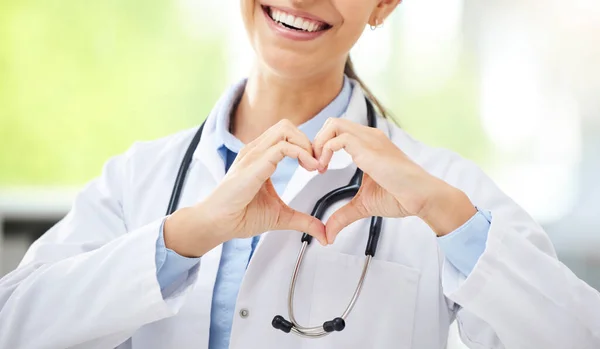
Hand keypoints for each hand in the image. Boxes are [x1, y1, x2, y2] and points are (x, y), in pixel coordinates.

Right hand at [164, 120, 326, 256]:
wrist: (217, 224)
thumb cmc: (241, 216)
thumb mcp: (281, 216)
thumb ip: (303, 220)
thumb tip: (324, 234)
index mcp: (260, 157)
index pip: (287, 135)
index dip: (306, 147)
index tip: (317, 168)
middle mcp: (256, 150)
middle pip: (287, 126)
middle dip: (309, 141)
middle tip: (318, 164)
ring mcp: (253, 155)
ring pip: (286, 129)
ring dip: (306, 145)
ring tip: (314, 166)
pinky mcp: (254, 164)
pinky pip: (283, 147)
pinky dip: (301, 154)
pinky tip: (309, 169)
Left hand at [313, 118, 475, 242]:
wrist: (422, 198)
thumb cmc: (400, 197)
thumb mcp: (363, 205)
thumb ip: (343, 216)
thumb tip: (328, 236)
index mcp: (368, 144)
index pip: (337, 131)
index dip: (322, 146)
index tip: (317, 168)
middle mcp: (368, 137)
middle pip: (332, 122)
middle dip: (316, 141)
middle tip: (313, 166)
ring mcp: (369, 140)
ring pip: (333, 124)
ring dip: (318, 144)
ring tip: (318, 167)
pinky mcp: (369, 149)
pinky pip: (338, 138)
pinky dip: (324, 150)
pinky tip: (324, 168)